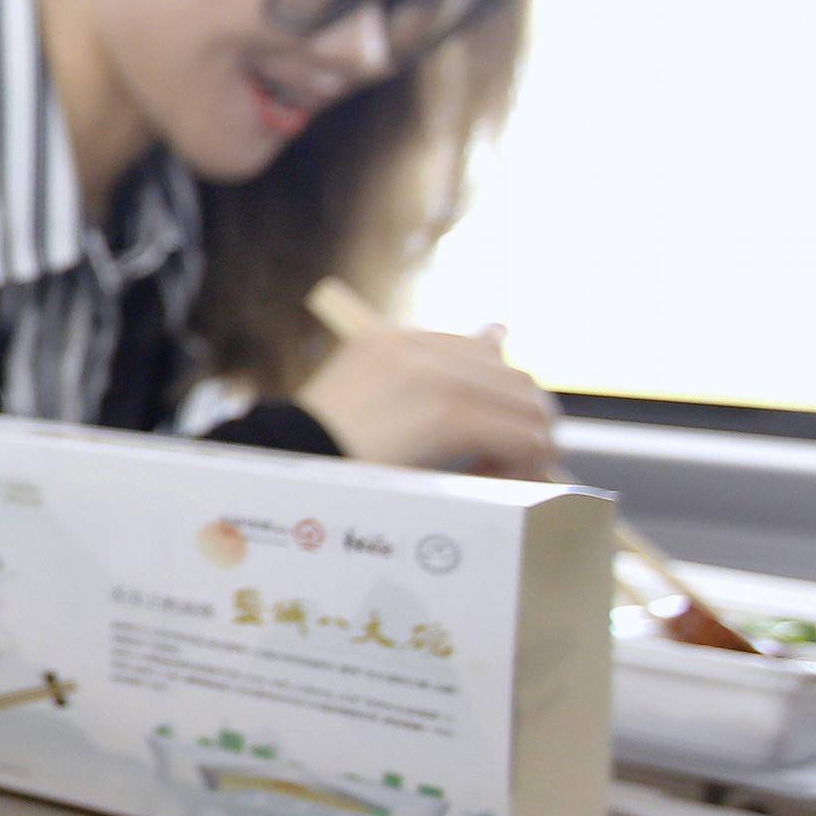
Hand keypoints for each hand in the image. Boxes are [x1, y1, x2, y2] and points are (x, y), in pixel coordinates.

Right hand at [297, 323, 560, 478]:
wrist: (286, 477)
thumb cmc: (323, 458)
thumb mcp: (370, 407)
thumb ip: (428, 374)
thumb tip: (501, 329)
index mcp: (389, 341)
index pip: (481, 353)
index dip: (494, 402)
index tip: (487, 442)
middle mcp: (413, 348)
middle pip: (513, 376)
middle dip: (521, 422)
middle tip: (505, 467)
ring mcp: (430, 376)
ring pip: (526, 404)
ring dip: (528, 444)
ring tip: (504, 479)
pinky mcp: (446, 412)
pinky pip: (520, 436)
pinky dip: (527, 465)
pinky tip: (503, 485)